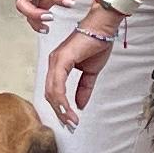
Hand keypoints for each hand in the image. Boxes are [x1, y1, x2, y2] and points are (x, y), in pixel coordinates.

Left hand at [42, 12, 116, 128]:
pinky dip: (62, 99)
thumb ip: (84, 88)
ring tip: (71, 120)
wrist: (103, 28)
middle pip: (50, 94)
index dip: (60, 107)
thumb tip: (80, 105)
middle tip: (70, 124)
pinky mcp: (61, 60)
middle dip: (60, 112)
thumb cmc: (96, 43)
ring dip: (61, 109)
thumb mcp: (90, 72)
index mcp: (58, 65)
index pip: (54, 91)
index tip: (70, 120)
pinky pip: (58, 84)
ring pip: (52, 91)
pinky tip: (69, 108)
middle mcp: (53, 63)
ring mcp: (56, 61)